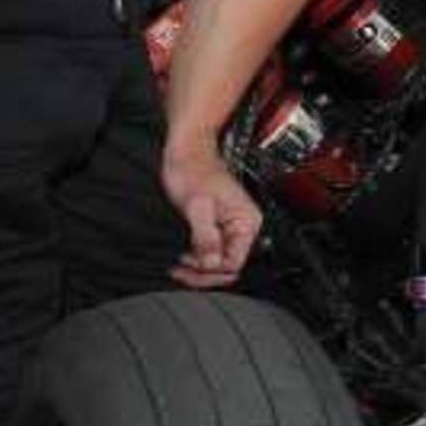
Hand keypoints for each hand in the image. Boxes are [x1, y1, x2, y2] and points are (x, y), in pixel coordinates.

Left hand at [160, 142, 263, 288]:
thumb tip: (211, 263)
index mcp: (247, 222)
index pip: (234, 262)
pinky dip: (196, 260)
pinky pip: (211, 254)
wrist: (186, 151)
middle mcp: (243, 227)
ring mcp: (230, 229)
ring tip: (178, 265)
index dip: (210, 269)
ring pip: (219, 263)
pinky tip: (182, 257)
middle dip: (204, 273)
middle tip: (179, 270)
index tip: (188, 266)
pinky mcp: (218, 228)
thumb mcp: (197, 205)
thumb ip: (205, 236)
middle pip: (228, 267)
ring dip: (198, 269)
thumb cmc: (193, 169)